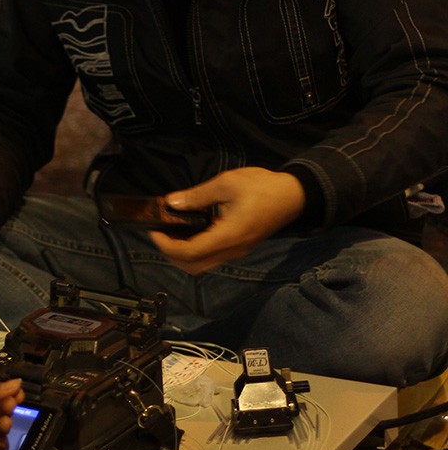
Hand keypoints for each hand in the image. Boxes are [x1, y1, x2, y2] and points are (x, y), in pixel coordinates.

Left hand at [149, 168, 305, 273]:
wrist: (294, 196)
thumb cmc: (263, 187)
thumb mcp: (227, 183)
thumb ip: (197, 195)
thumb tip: (171, 203)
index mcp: (228, 235)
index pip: (190, 252)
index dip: (167, 245)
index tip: (155, 231)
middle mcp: (231, 250)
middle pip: (193, 266)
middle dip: (171, 254)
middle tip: (160, 234)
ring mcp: (236, 252)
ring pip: (202, 265)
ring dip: (182, 255)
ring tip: (171, 233)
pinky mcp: (239, 248)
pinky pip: (212, 257)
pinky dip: (195, 251)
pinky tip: (189, 231)